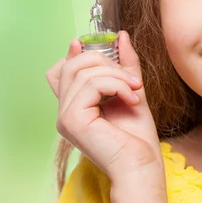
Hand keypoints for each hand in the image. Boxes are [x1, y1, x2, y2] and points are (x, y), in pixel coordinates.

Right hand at [45, 31, 163, 184]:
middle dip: (106, 62)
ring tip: (135, 92)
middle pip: (72, 65)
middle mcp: (65, 111)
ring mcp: (65, 117)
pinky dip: (117, 85)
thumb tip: (120, 36)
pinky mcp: (71, 120)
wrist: (142, 166)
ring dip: (117, 76)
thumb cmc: (138, 137)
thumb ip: (125, 66)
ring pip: (83, 72)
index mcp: (75, 107)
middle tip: (132, 81)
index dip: (72, 54)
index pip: (59, 71)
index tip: (86, 41)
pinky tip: (132, 99)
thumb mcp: (133, 91)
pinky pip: (91, 84)